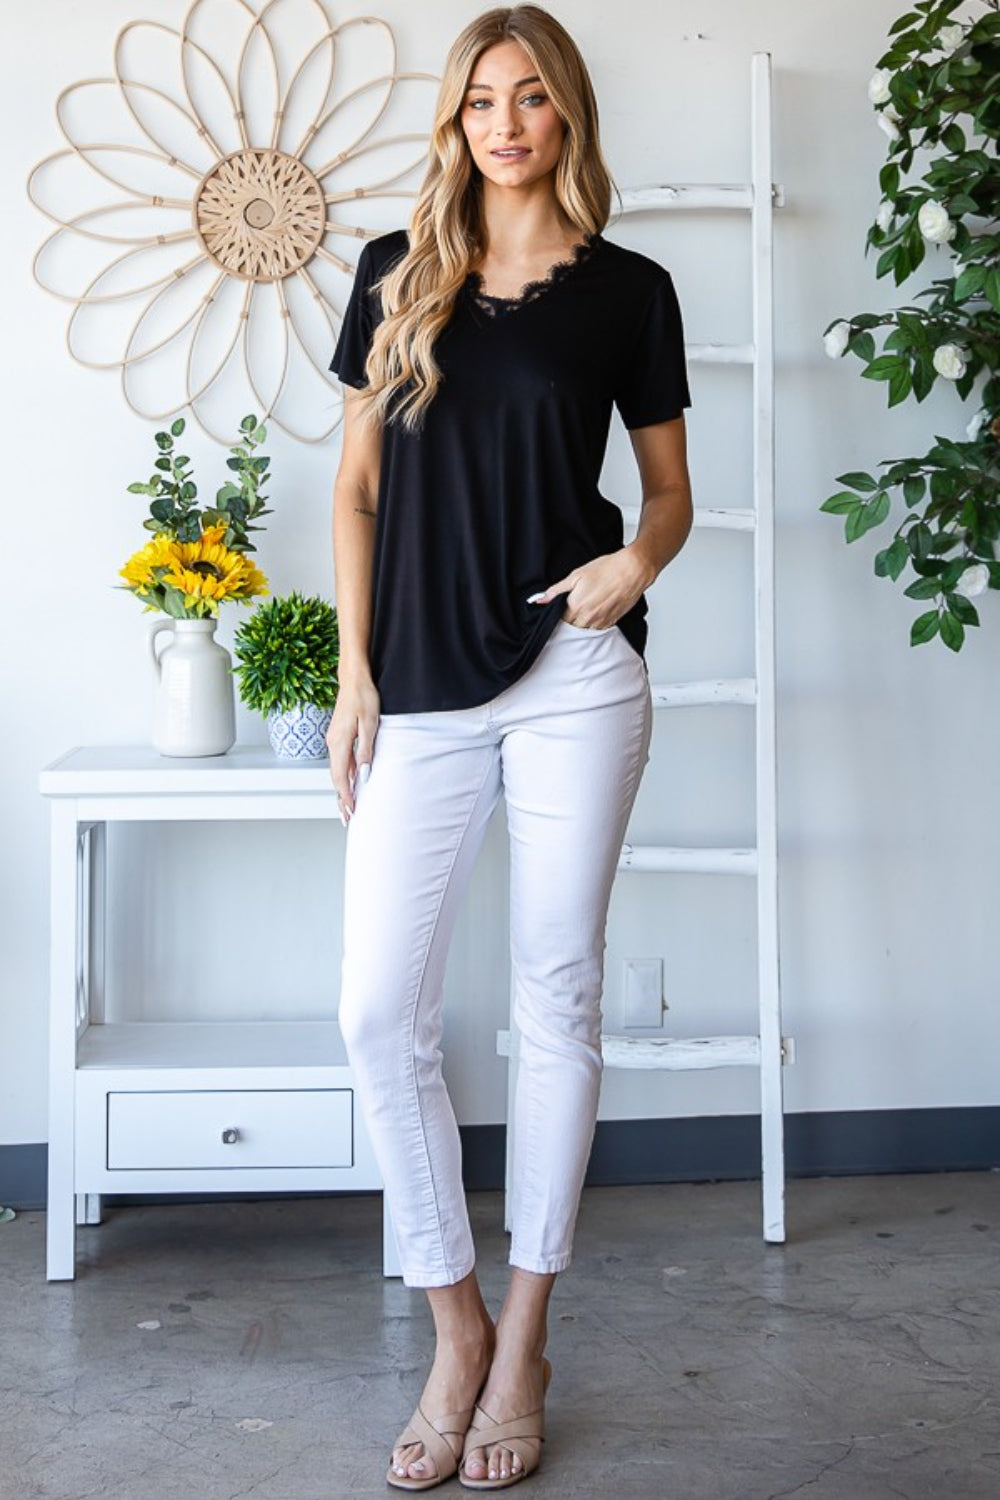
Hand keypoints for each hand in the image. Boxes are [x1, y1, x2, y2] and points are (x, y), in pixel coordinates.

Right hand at [326, 676, 379, 823]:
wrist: (354, 678)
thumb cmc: (364, 697)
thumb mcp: (370, 725)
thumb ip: (366, 751)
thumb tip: (364, 775)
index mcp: (339, 743)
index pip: (340, 777)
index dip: (346, 796)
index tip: (351, 812)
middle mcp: (332, 743)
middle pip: (335, 778)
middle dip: (341, 799)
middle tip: (347, 819)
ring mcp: (334, 740)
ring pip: (337, 771)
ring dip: (343, 789)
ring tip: (349, 806)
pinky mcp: (338, 736)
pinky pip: (340, 761)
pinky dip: (345, 775)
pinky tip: (352, 783)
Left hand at [528, 546, 653, 628]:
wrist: (632, 570)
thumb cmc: (607, 569)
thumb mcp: (576, 576)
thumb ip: (556, 590)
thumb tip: (539, 600)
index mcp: (575, 606)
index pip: (558, 620)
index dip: (557, 615)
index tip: (560, 608)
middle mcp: (588, 618)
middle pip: (571, 627)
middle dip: (569, 619)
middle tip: (575, 606)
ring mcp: (601, 622)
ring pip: (584, 630)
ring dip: (582, 622)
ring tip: (588, 606)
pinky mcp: (612, 622)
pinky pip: (598, 630)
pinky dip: (594, 623)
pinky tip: (597, 610)